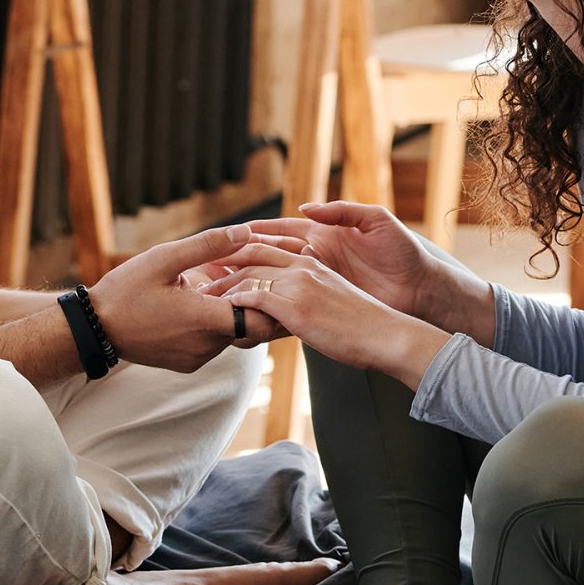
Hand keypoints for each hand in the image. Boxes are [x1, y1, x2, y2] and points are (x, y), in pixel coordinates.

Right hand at [90, 225, 284, 372]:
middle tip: (235, 272)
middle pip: (250, 326)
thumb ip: (208, 245)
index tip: (256, 275)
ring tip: (210, 283)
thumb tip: (246, 231)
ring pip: (233, 334)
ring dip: (229, 310)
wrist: (95, 329)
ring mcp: (198, 357)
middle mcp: (206, 346)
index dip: (267, 297)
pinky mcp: (189, 363)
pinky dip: (214, 323)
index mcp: (204, 320)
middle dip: (248, 298)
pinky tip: (196, 301)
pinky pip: (214, 342)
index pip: (262, 320)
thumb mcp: (164, 259)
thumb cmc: (126, 290)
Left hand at [209, 244, 450, 388]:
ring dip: (222, 285)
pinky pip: (254, 298)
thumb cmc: (362, 327)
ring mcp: (298, 284)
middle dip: (222, 262)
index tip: (217, 261)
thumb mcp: (332, 303)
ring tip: (201, 295)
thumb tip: (289, 313)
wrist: (385, 335)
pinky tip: (219, 311)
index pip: (266, 249)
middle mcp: (303, 267)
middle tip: (198, 272)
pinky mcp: (295, 305)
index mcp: (311, 263)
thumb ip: (309, 300)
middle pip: (251, 255)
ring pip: (248, 275)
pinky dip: (234, 303)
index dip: (239, 252)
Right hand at [244, 202, 439, 317]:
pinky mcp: (327, 300)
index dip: (258, 230)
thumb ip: (342, 210)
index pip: (283, 229)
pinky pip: (294, 300)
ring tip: (225, 284)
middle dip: (246, 256)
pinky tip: (252, 307)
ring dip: (253, 279)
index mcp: (327, 234)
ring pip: (278, 278)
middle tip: (216, 260)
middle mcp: (319, 255)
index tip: (231, 232)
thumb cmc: (404, 252)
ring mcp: (321, 279)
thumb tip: (304, 209)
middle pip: (273, 254)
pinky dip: (273, 302)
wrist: (422, 289)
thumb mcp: (376, 220)